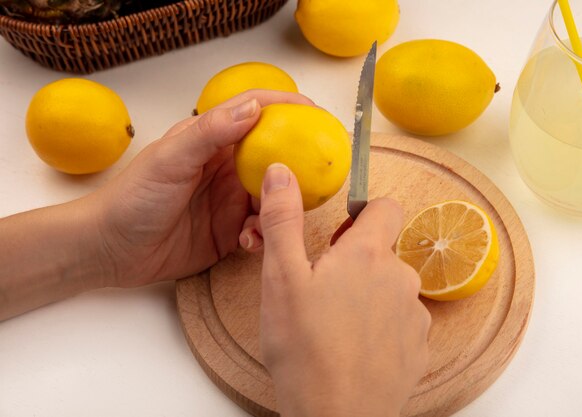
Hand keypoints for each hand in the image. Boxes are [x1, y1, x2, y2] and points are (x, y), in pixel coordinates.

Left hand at [90, 90, 313, 287]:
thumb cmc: (132, 198)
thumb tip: (254, 107)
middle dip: (298, 165)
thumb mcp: (170, 159)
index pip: (256, 114)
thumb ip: (210, 132)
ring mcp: (231, 201)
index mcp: (213, 141)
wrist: (111, 251)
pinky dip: (264, 236)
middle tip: (320, 177)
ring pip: (275, 198)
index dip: (287, 109)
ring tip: (274, 218)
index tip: (318, 115)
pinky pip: (262, 230)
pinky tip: (250, 242)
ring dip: (281, 208)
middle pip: (275, 158)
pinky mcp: (232, 233)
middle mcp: (227, 168)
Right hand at [255, 164, 430, 416]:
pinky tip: (353, 347)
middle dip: (357, 260)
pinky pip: (401, 322)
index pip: (386, 206)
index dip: (363, 214)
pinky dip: (380, 327)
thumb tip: (281, 173)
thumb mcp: (281, 277)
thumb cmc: (304, 348)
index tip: (338, 236)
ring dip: (369, 295)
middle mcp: (400, 278)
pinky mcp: (418, 347)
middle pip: (384, 251)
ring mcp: (414, 315)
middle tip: (322, 288)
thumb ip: (282, 219)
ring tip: (335, 324)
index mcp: (368, 254)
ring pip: (391, 288)